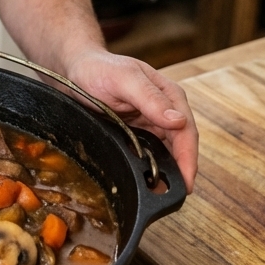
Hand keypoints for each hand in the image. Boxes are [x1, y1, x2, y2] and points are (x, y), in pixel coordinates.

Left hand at [64, 47, 197, 191]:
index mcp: (169, 95)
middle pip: (180, 146)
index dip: (189, 158)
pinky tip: (145, 182)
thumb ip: (151, 98)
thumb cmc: (98, 68)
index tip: (187, 182)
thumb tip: (178, 121)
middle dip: (180, 171)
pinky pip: (148, 154)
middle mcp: (164, 110)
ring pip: (166, 153)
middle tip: (176, 196)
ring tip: (160, 194)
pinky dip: (150, 168)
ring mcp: (150, 123)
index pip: (186, 131)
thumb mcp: (125, 79)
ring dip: (166, 172)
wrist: (74, 69)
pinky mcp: (137, 133)